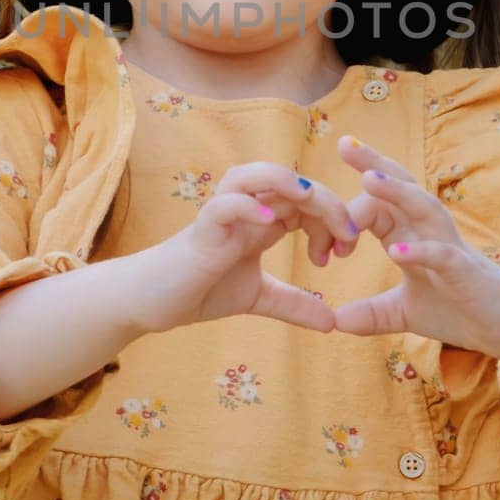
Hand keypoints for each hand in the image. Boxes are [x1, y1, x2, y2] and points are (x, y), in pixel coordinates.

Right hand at [130, 161, 361, 335]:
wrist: (152, 301)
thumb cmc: (201, 289)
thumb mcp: (259, 297)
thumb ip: (294, 304)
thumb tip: (333, 323)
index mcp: (262, 218)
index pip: (308, 201)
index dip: (335, 218)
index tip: (345, 252)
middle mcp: (246, 209)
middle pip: (293, 184)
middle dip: (328, 204)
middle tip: (347, 240)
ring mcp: (223, 214)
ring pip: (255, 176)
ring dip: (287, 182)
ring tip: (310, 200)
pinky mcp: (202, 230)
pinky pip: (224, 205)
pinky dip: (245, 206)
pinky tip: (267, 223)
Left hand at [332, 134, 499, 357]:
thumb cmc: (459, 309)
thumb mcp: (404, 313)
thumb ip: (371, 313)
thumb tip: (333, 321)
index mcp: (411, 234)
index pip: (377, 205)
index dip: (345, 214)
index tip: (315, 230)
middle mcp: (430, 231)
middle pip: (401, 187)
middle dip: (374, 164)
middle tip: (345, 143)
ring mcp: (450, 248)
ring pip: (423, 208)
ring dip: (397, 192)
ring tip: (368, 179)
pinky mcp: (467, 273)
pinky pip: (443, 255)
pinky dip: (420, 251)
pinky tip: (396, 251)